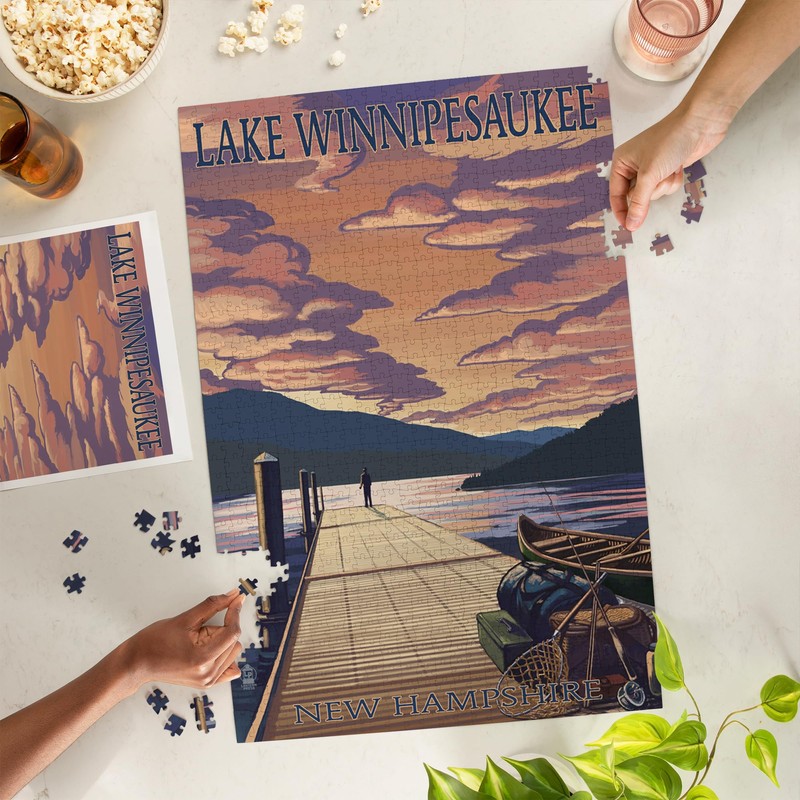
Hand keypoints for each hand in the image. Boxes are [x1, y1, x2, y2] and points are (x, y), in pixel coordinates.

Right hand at [122, 590, 244, 690]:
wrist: (136, 663)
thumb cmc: (155, 640)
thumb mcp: (185, 618)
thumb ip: (212, 605)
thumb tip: (233, 595)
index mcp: (203, 658)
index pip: (232, 632)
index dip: (234, 612)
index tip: (235, 599)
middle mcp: (209, 674)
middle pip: (234, 641)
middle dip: (224, 627)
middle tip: (202, 626)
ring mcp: (208, 681)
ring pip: (233, 652)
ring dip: (223, 640)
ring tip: (200, 639)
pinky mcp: (206, 683)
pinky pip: (229, 667)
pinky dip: (226, 654)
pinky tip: (214, 648)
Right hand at [609, 104, 729, 230]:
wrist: (700, 124)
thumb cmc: (670, 140)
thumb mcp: (649, 175)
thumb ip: (639, 203)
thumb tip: (631, 224)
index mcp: (622, 162)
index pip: (616, 194)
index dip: (622, 211)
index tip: (629, 226)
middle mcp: (634, 165)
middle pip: (637, 196)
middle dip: (651, 191)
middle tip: (657, 178)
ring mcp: (652, 167)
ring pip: (653, 193)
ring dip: (664, 185)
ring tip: (670, 169)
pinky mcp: (667, 168)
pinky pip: (666, 187)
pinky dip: (673, 180)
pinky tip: (678, 167)